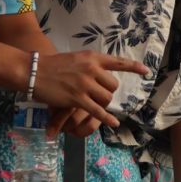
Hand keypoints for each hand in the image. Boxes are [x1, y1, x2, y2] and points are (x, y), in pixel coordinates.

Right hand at [33, 52, 149, 132]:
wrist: (34, 71)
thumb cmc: (53, 65)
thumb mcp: (76, 58)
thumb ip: (90, 65)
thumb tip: (103, 74)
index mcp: (92, 58)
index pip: (118, 62)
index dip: (134, 68)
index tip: (146, 72)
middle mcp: (91, 69)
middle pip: (113, 86)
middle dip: (108, 92)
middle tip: (97, 94)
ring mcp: (84, 84)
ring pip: (106, 98)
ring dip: (103, 103)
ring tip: (91, 102)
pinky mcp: (77, 99)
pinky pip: (97, 110)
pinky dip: (107, 118)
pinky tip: (114, 123)